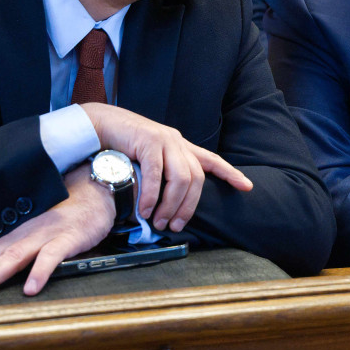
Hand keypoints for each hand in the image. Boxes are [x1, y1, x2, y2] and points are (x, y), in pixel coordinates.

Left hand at [0, 165, 116, 298]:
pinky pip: (52, 257)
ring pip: (15, 256)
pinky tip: (30, 288)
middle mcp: (25, 235)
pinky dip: (40, 272)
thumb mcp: (36, 229)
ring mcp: (45, 236)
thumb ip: (17, 245)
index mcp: (17, 235)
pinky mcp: (67, 239)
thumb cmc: (65, 213)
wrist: (95, 190)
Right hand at [80, 103, 252, 232]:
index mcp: (181, 146)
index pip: (211, 160)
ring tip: (159, 221)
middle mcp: (178, 142)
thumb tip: (168, 207)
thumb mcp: (151, 160)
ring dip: (171, 205)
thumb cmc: (124, 146)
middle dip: (188, 206)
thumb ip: (163, 175)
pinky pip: (157, 174)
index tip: (247, 187)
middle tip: (175, 226)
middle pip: (196, 178)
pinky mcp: (149, 141)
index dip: (230, 173)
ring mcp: (165, 140)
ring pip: (181, 178)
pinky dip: (152, 195)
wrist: (102, 124)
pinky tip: (145, 209)